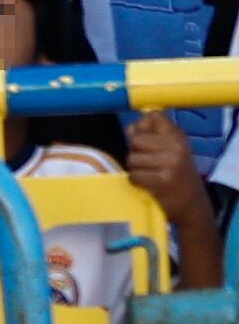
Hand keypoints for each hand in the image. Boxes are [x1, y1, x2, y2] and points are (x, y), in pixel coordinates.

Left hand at [131, 110, 208, 231]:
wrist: (193, 207)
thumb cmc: (177, 175)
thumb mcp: (172, 151)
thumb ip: (151, 136)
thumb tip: (130, 129)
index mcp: (179, 138)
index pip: (155, 115)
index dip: (144, 126)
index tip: (149, 137)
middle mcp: (176, 149)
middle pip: (135, 139)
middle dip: (137, 151)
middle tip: (152, 164)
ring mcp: (169, 165)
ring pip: (132, 158)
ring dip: (136, 169)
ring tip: (152, 175)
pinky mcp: (161, 182)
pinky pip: (133, 176)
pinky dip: (137, 182)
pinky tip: (150, 185)